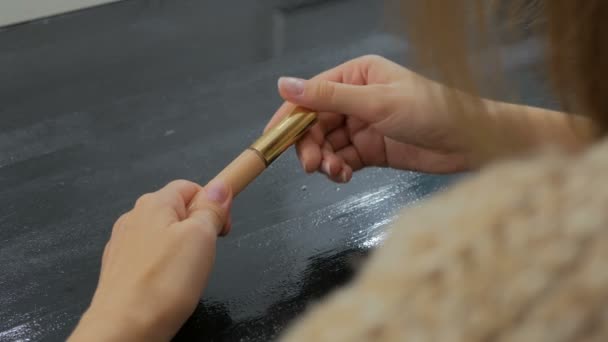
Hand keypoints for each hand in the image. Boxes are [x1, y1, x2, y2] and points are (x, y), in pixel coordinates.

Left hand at [69, 179, 232, 341]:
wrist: (124, 329)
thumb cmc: (163, 283)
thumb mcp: (201, 237)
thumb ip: (211, 209)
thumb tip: (220, 186)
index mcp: (154, 203)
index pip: (191, 187)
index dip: (213, 204)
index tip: (223, 227)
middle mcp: (134, 218)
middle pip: (177, 211)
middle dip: (198, 229)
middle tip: (206, 254)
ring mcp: (124, 244)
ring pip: (164, 236)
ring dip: (181, 250)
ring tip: (187, 275)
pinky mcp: (119, 269)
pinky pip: (150, 257)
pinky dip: (164, 267)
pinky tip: (168, 285)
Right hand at [266, 55, 470, 181]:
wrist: (469, 142)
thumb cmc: (432, 110)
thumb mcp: (376, 102)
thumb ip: (328, 98)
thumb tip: (285, 85)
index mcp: (356, 75)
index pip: (311, 95)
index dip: (289, 116)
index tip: (273, 137)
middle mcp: (356, 99)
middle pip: (314, 123)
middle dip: (309, 144)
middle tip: (311, 164)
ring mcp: (362, 126)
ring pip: (326, 144)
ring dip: (324, 160)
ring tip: (334, 171)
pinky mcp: (370, 150)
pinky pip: (341, 160)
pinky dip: (337, 169)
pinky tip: (343, 175)